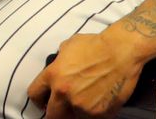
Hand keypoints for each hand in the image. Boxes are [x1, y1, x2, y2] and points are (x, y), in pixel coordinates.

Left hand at [28, 30, 144, 117]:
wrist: (121, 52)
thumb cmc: (96, 45)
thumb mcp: (67, 48)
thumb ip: (58, 63)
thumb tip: (57, 69)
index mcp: (53, 75)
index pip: (34, 94)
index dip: (38, 99)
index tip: (43, 101)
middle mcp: (64, 93)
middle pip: (51, 115)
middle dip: (55, 112)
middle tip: (61, 109)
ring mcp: (82, 105)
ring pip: (73, 118)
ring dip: (75, 113)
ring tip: (83, 103)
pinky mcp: (100, 113)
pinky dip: (93, 114)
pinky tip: (97, 104)